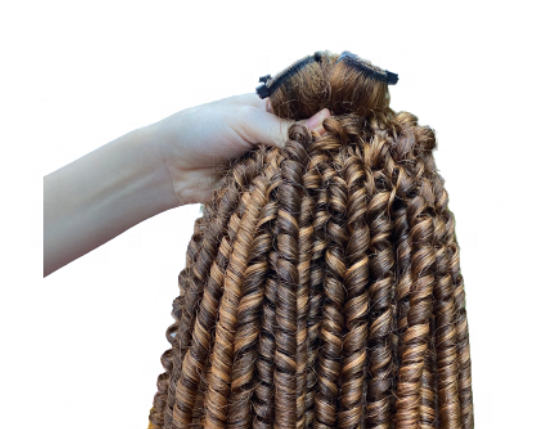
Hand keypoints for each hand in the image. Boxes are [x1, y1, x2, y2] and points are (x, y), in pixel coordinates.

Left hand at [148, 93, 330, 207]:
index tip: (343, 133)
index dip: (325, 123)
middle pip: (306, 146)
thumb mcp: (246, 120)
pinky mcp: (261, 189)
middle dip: (316, 154)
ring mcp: (268, 164)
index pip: (308, 113)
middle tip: (336, 161)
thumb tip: (326, 122)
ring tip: (320, 179)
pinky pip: (281, 191)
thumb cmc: (202, 130)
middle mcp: (273, 137)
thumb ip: (283, 127)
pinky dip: (286, 193)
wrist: (170, 166)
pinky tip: (300, 195)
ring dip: (301, 175)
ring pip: (296, 170)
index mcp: (272, 111)